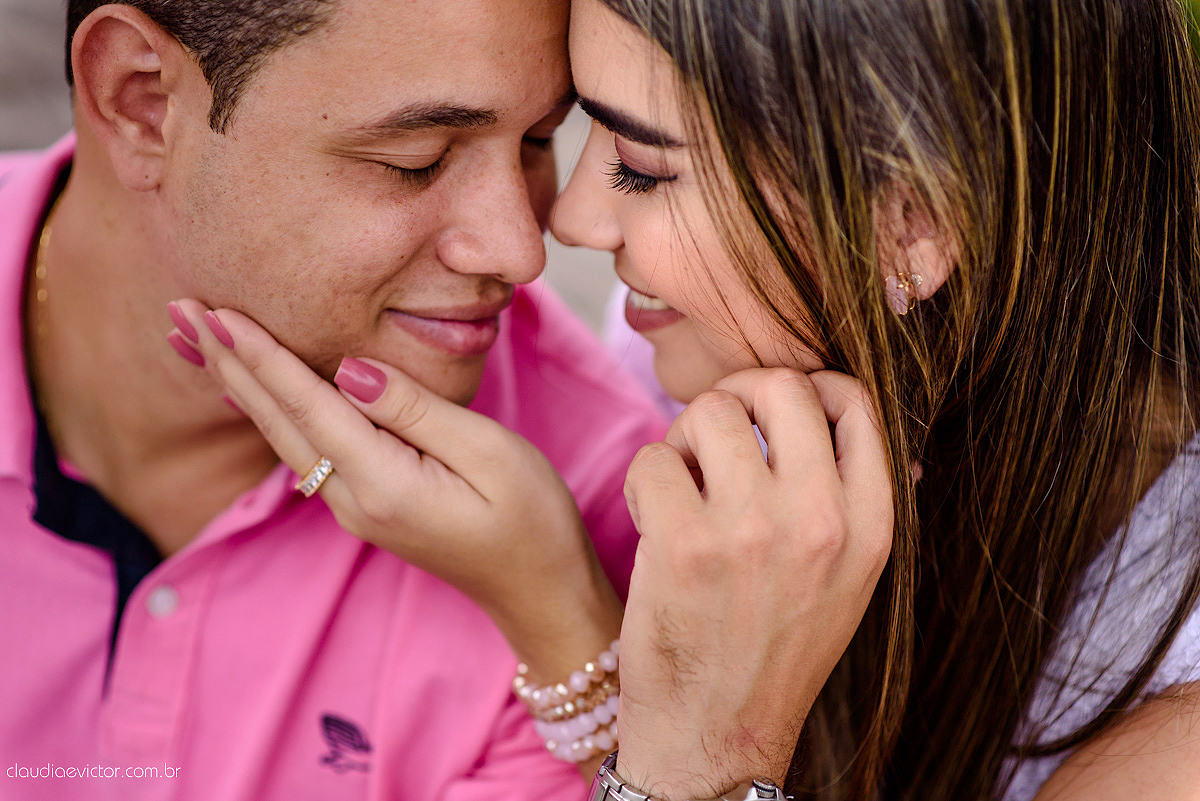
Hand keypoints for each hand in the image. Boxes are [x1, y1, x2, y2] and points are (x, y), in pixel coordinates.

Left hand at [166, 300, 622, 680]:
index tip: (218, 313)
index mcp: (383, 484)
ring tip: (201, 341)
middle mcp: (354, 501)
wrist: (539, 592)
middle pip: (280, 421)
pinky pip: (307, 450)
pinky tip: (254, 392)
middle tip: (183, 311)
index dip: (263, 356)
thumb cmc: (531, 518)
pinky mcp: (366, 507)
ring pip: (286, 437)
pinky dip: (273, 411)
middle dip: (231, 363)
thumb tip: (350, 369)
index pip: (309, 406)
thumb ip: (415, 410)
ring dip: (243, 385)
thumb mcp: (489, 452)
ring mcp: (355, 509)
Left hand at [615, 368, 892, 798]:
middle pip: (780, 385)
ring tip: (681, 483)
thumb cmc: (773, 649)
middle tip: (715, 433)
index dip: (810, 388)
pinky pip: (653, 458)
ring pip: (709, 411)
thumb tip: (826, 410)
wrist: (717, 735)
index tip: (774, 414)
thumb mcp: (845, 578)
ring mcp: (752, 529)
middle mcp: (820, 520)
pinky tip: (652, 519)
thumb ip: (843, 497)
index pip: (857, 402)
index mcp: (871, 525)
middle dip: (738, 395)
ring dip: (684, 439)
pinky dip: (644, 481)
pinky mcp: (684, 543)